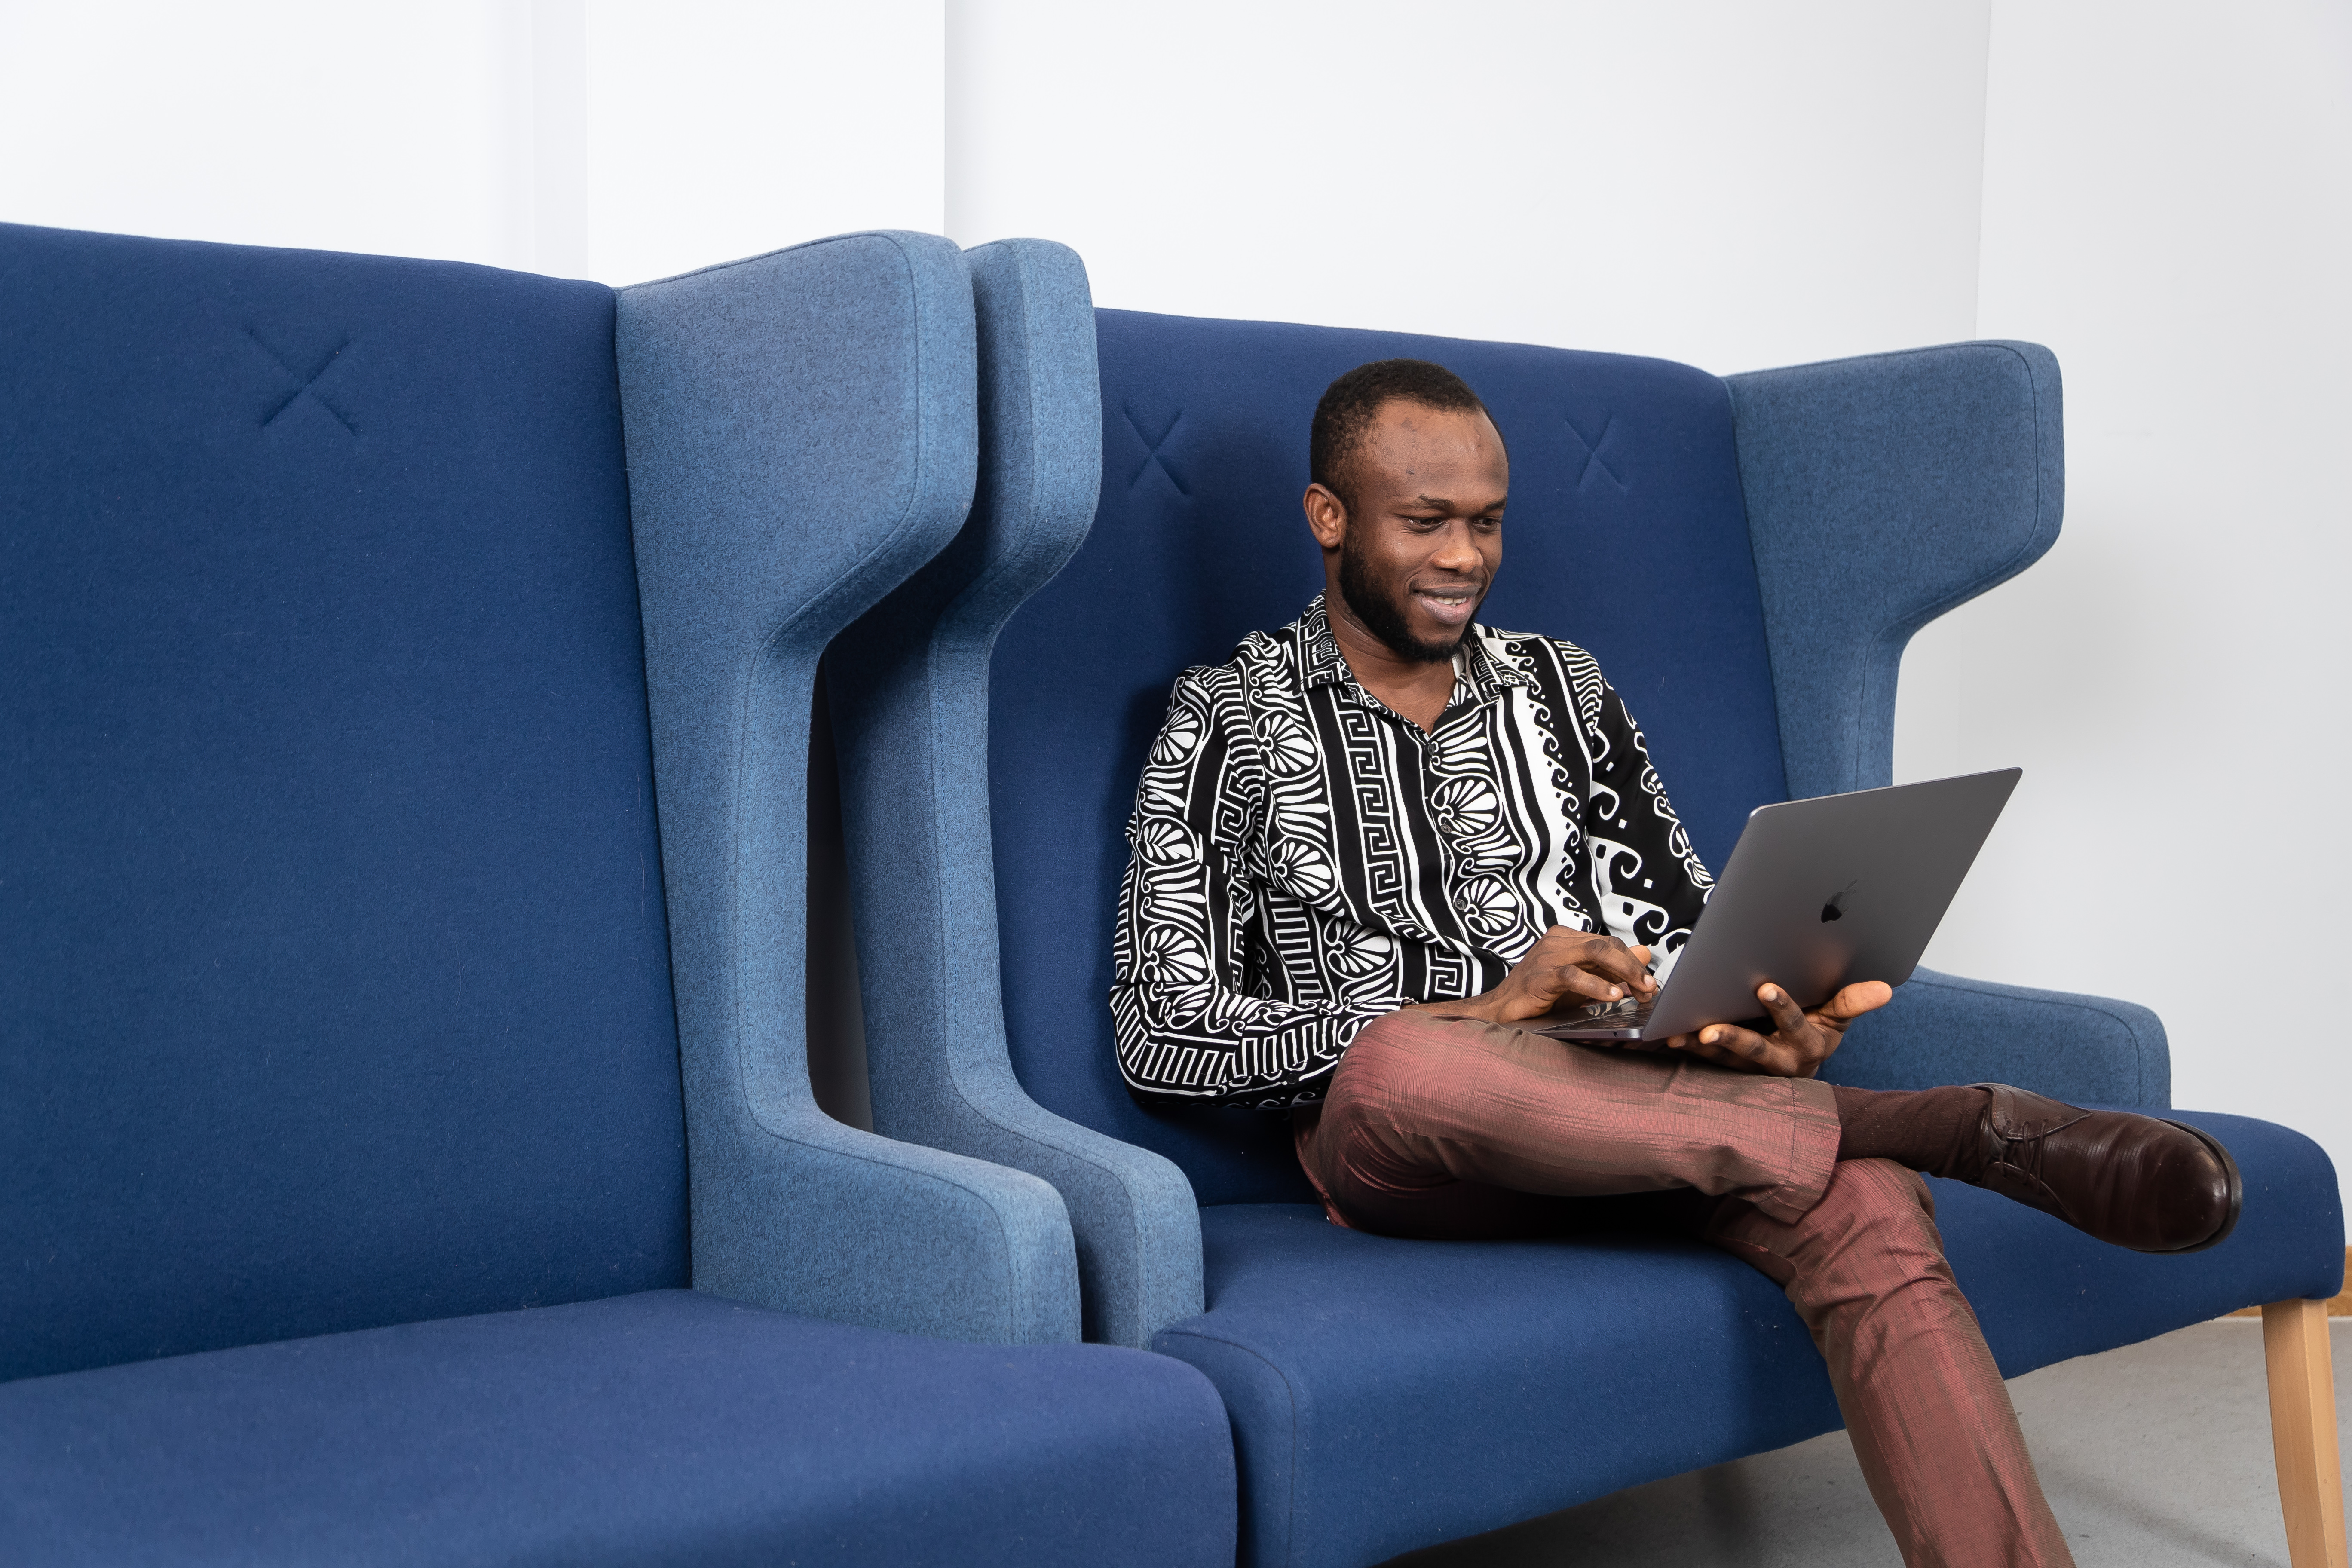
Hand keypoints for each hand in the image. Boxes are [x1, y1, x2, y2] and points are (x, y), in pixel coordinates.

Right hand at [1414, 926, 1658, 1026]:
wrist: (1501, 1010)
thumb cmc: (1540, 996)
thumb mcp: (1582, 981)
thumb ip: (1610, 968)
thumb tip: (1645, 953)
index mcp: (1567, 938)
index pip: (1610, 943)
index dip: (1633, 963)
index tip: (1649, 985)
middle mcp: (1558, 941)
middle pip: (1606, 944)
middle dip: (1633, 967)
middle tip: (1650, 988)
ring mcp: (1548, 955)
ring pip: (1595, 952)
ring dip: (1623, 971)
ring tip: (1639, 990)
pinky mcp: (1540, 975)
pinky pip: (1573, 975)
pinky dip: (1596, 985)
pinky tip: (1612, 996)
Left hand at [1663, 979, 1892, 1077]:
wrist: (1799, 1059)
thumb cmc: (1817, 1027)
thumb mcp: (1837, 1015)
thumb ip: (1852, 1001)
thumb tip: (1885, 989)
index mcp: (1807, 1045)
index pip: (1796, 1025)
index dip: (1782, 1008)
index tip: (1765, 987)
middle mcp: (1779, 1062)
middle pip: (1753, 1051)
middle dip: (1731, 1040)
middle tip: (1708, 1030)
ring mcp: (1750, 1068)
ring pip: (1723, 1059)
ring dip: (1699, 1046)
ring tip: (1678, 1034)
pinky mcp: (1727, 1068)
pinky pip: (1704, 1059)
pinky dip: (1685, 1047)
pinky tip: (1666, 1035)